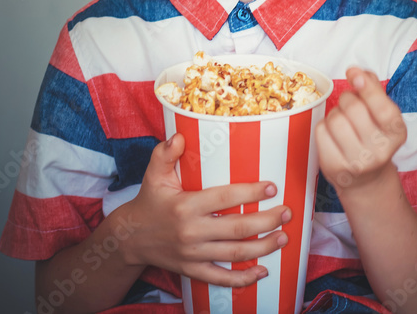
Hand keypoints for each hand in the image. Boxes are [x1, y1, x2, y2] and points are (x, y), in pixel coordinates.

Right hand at [115, 134, 290, 286]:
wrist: (129, 239)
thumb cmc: (149, 202)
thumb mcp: (153, 175)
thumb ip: (165, 154)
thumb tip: (179, 136)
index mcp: (185, 206)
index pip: (224, 198)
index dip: (251, 193)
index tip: (272, 187)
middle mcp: (191, 231)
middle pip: (237, 229)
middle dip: (267, 221)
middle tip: (287, 213)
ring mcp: (193, 254)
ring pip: (235, 254)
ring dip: (264, 248)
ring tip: (284, 237)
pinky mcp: (193, 270)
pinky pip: (221, 278)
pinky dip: (243, 279)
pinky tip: (263, 272)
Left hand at [316, 67, 406, 192]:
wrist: (366, 180)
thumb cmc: (373, 137)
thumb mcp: (383, 115)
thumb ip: (374, 89)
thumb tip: (358, 72)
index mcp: (396, 133)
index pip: (381, 106)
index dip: (366, 85)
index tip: (354, 72)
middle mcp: (380, 150)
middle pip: (353, 107)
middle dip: (347, 98)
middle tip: (350, 105)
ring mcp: (357, 162)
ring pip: (335, 118)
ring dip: (335, 113)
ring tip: (343, 123)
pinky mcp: (335, 167)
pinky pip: (321, 131)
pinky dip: (324, 127)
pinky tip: (334, 136)